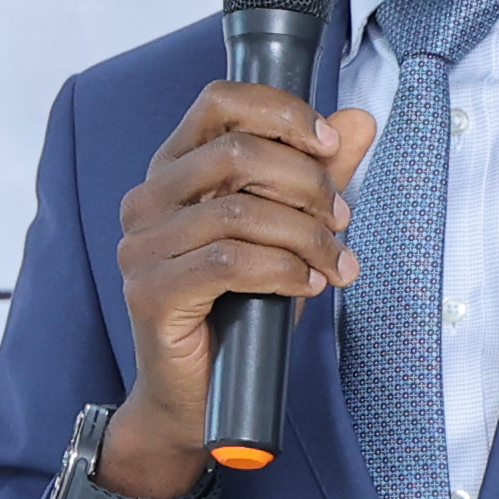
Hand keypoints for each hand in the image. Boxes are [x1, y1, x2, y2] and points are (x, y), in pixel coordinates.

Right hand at [79, 82, 371, 498]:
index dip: (282, 113)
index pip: (220, 101)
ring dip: (306, 235)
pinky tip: (309, 285)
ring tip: (337, 263)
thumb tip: (357, 119)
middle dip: (308, 183)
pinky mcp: (150, 292)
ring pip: (240, 210)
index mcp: (175, 169)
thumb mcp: (289, 232)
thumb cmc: (240, 310)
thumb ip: (317, 174)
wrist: (198, 397)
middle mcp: (148, 198)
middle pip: (238, 152)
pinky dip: (283, 270)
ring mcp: (142, 245)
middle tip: (343, 221)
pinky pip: (229, 262)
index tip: (329, 145)